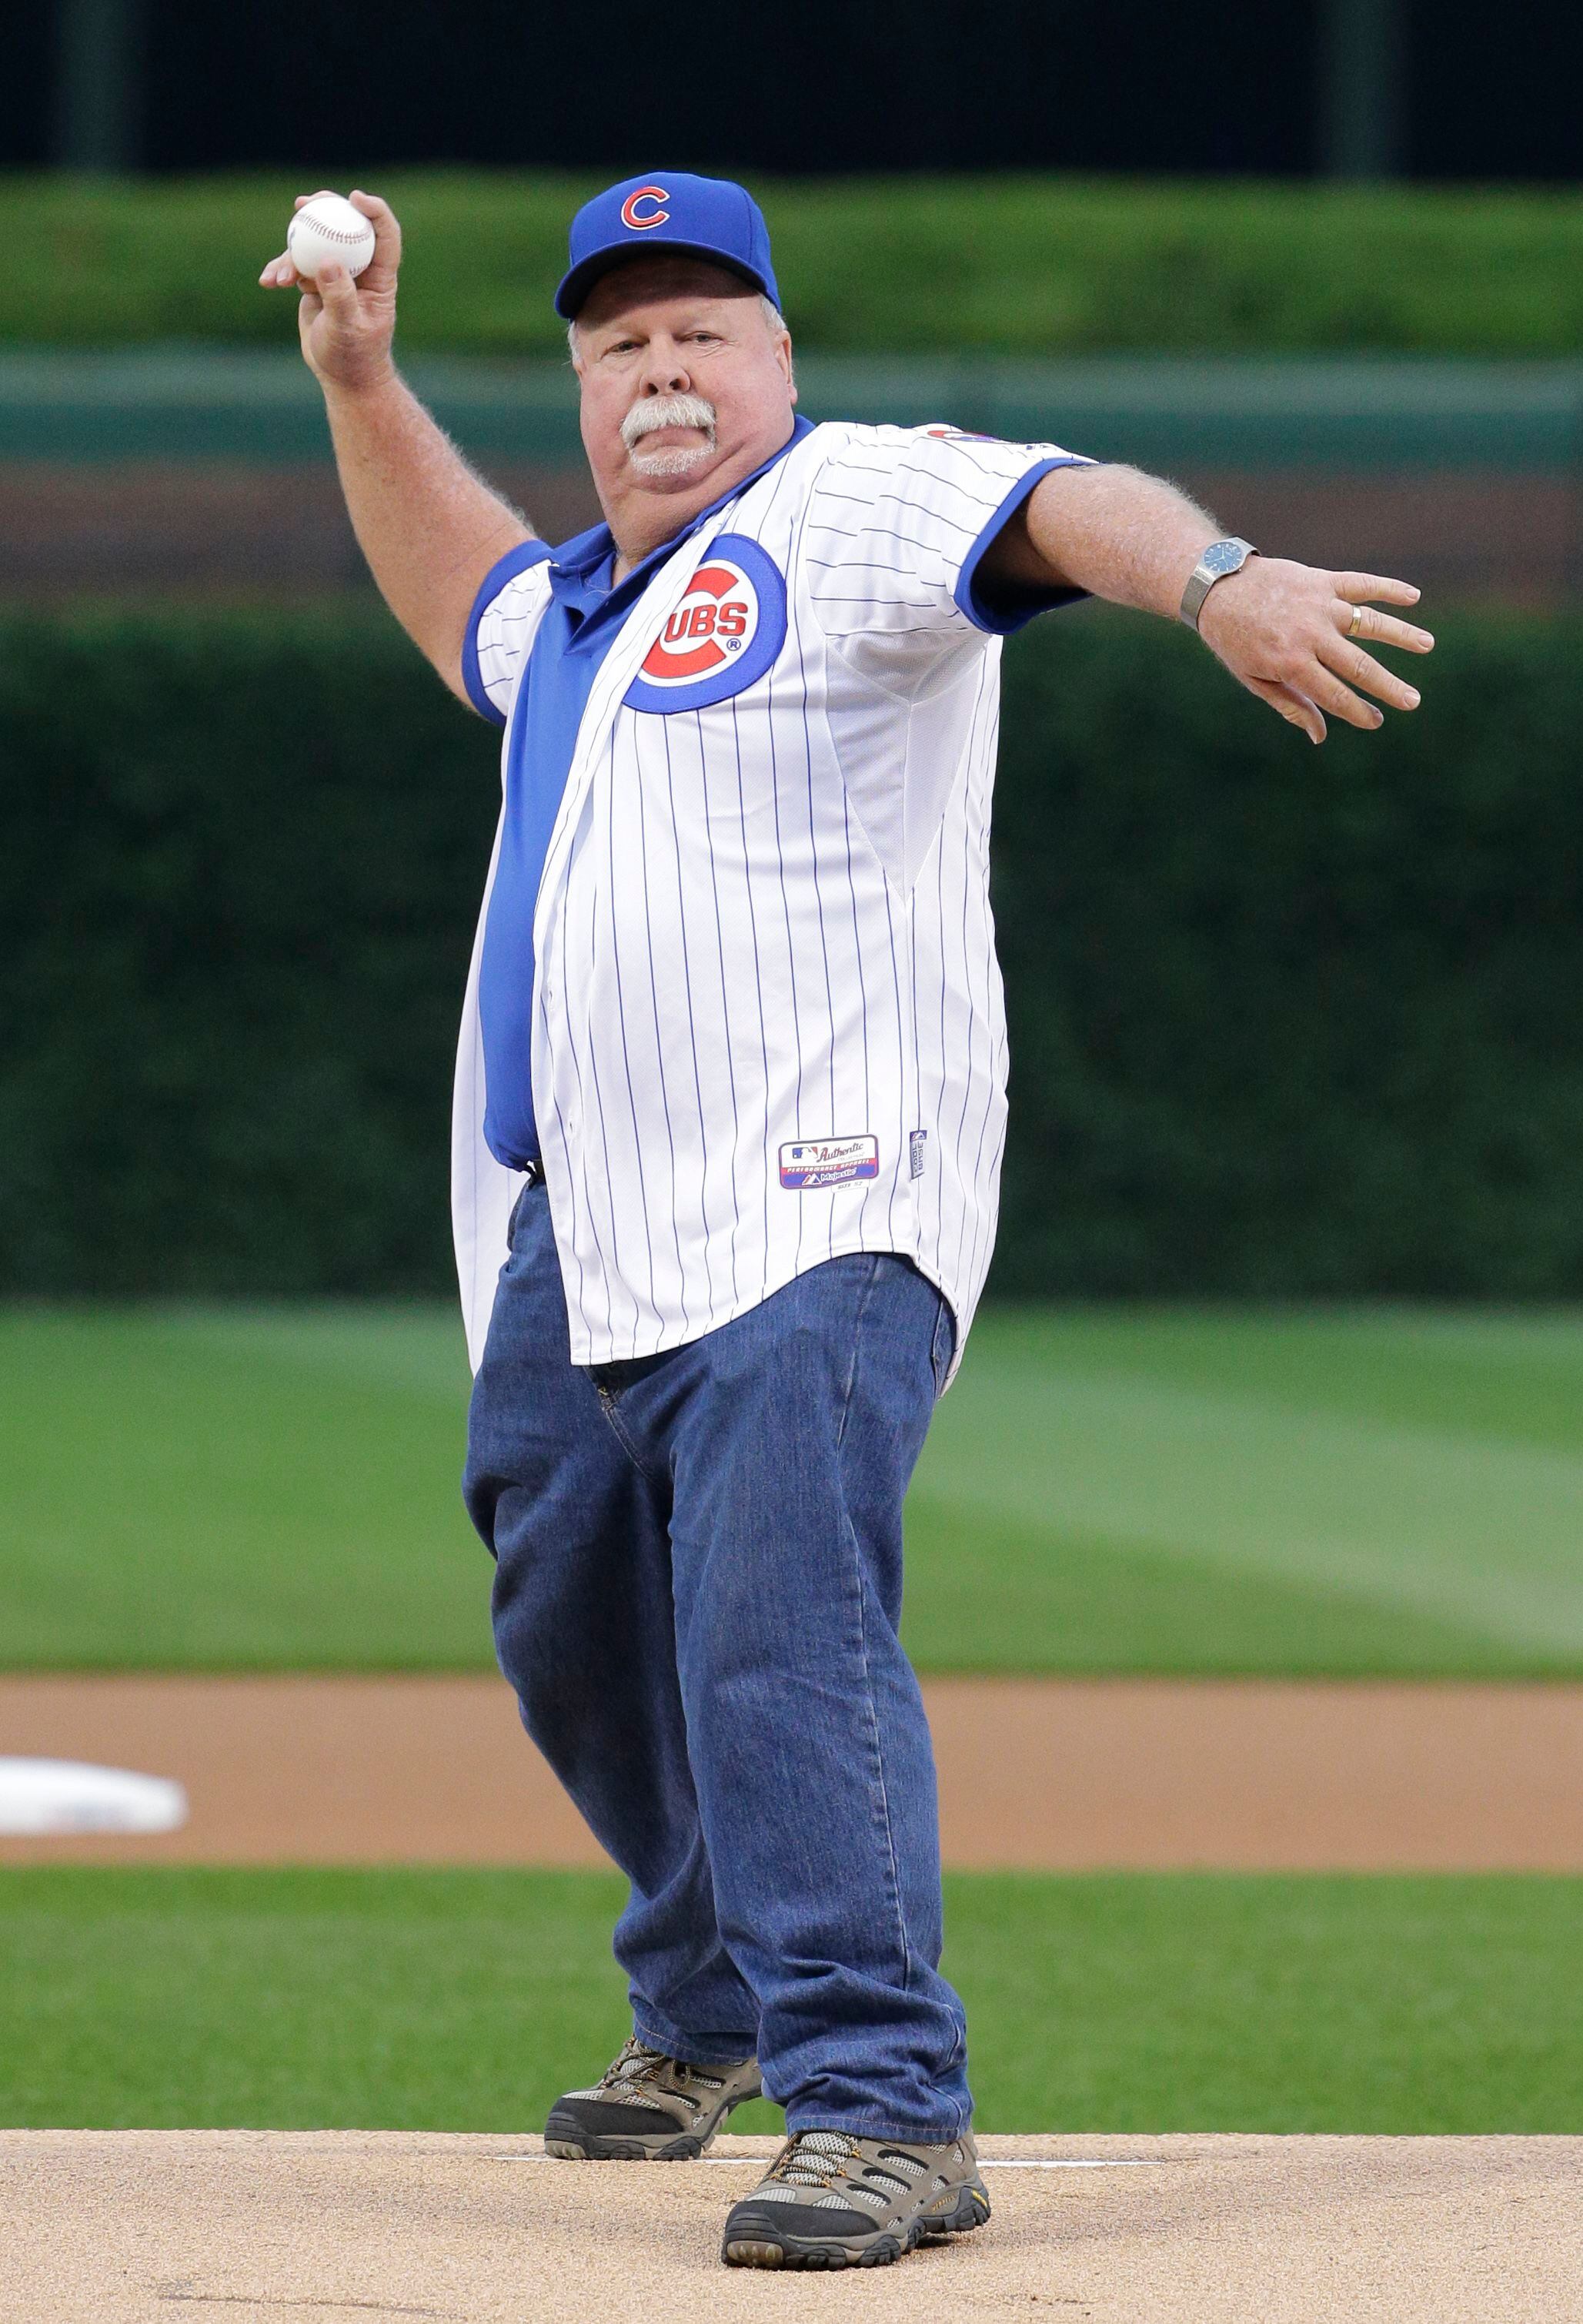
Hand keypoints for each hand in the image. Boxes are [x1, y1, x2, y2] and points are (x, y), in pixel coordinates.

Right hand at [258, 189, 399, 394]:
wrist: (342, 377)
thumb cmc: (353, 357)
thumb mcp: (347, 328)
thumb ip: (339, 296)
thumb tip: (328, 262)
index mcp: (380, 277)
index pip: (384, 235)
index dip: (374, 210)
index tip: (354, 198)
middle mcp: (360, 269)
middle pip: (346, 226)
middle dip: (325, 208)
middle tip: (303, 203)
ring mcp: (336, 274)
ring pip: (315, 245)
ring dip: (293, 253)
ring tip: (281, 278)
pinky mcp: (316, 283)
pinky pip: (297, 266)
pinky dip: (281, 271)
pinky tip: (268, 282)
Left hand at [1196, 558, 1433, 743]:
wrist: (1218, 587)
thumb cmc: (1235, 640)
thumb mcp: (1255, 679)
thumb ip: (1291, 705)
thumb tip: (1320, 735)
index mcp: (1290, 664)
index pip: (1334, 694)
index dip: (1357, 711)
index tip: (1376, 721)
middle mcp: (1309, 635)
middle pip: (1359, 665)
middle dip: (1388, 686)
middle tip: (1412, 701)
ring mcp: (1319, 605)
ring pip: (1369, 622)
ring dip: (1401, 635)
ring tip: (1427, 645)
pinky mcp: (1322, 580)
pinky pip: (1362, 584)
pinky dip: (1388, 589)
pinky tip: (1413, 597)